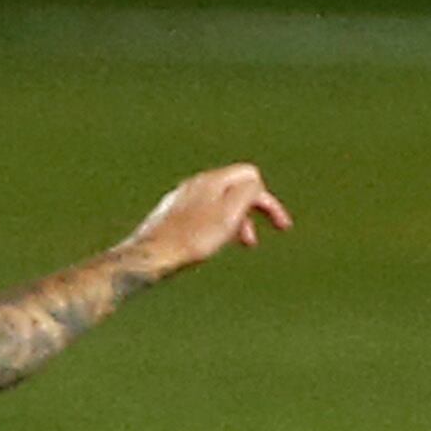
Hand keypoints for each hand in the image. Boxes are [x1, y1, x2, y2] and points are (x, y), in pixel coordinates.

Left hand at [120, 162, 291, 280]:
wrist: (151, 255)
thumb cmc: (192, 239)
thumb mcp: (230, 214)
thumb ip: (248, 193)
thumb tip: (256, 184)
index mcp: (212, 180)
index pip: (251, 176)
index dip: (268, 201)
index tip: (279, 227)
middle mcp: (195, 183)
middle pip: (235, 188)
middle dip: (252, 211)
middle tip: (256, 241)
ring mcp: (182, 198)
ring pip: (219, 203)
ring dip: (235, 222)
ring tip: (236, 244)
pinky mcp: (171, 214)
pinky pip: (204, 214)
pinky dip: (216, 226)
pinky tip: (211, 243)